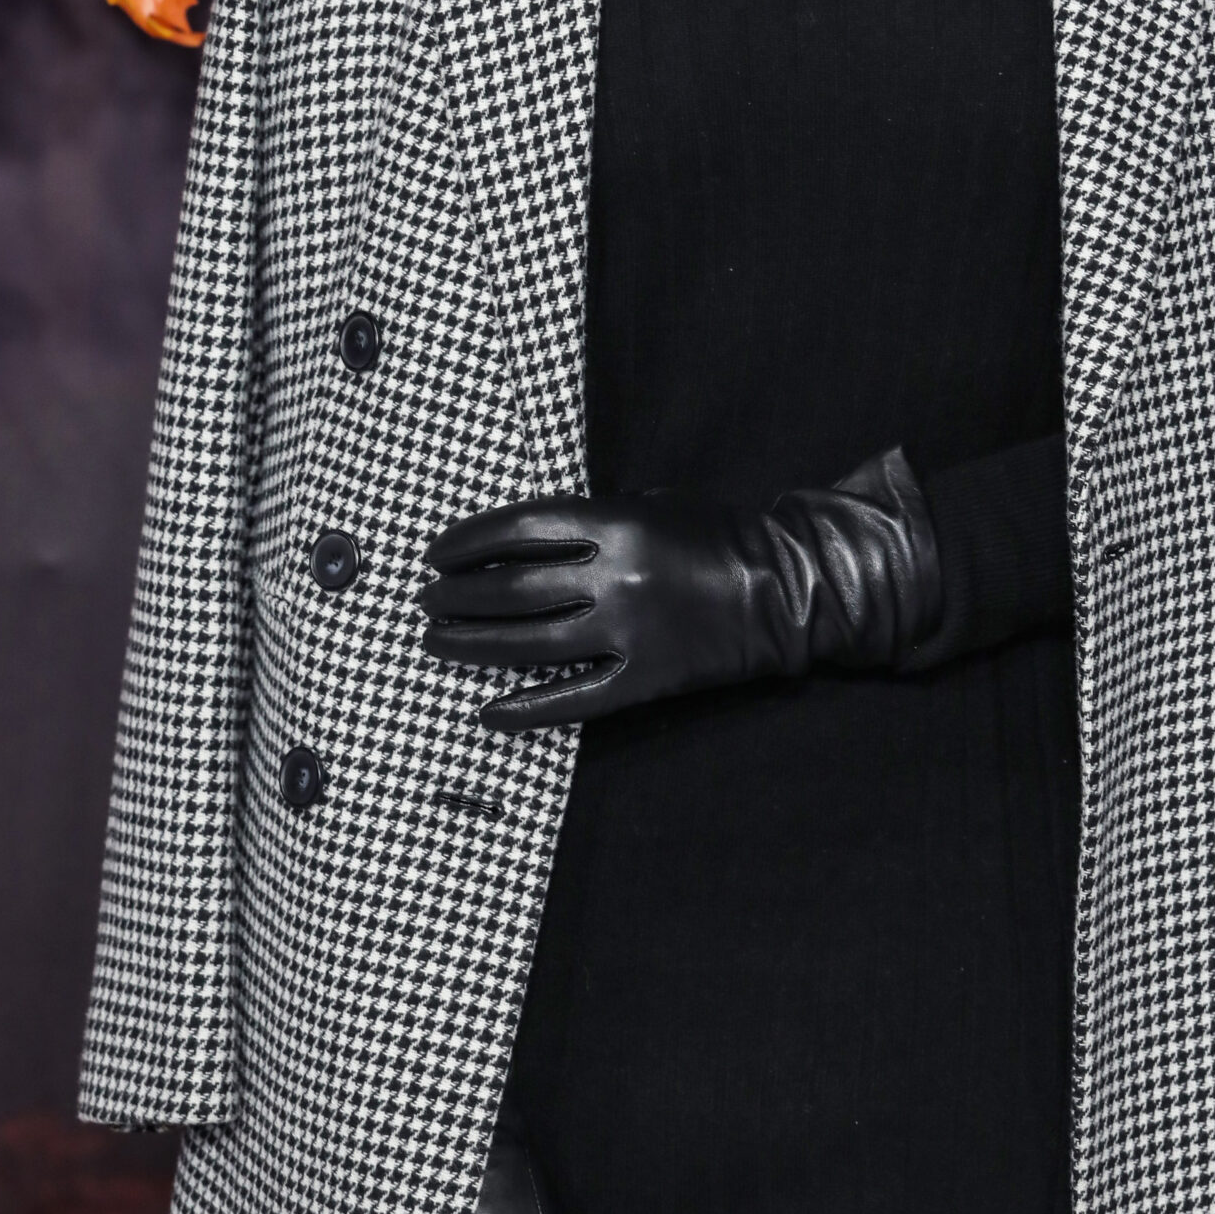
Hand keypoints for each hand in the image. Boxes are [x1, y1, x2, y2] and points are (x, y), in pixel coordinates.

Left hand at [419, 446, 942, 728]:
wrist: (787, 587)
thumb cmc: (719, 533)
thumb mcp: (655, 502)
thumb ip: (594, 519)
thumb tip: (522, 539)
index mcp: (617, 523)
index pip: (518, 529)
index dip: (468, 541)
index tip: (436, 552)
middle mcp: (615, 578)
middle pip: (511, 589)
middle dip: (457, 595)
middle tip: (427, 601)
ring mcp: (628, 633)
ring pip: (528, 645)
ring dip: (472, 645)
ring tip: (437, 642)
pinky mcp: (645, 680)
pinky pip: (573, 700)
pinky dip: (527, 709)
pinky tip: (489, 711)